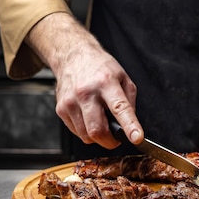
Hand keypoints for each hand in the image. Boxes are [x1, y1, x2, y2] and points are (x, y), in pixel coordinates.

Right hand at [27, 12, 143, 148]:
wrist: (73, 56)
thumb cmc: (100, 68)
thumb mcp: (123, 78)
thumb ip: (129, 102)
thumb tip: (130, 125)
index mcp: (106, 83)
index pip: (120, 108)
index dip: (130, 126)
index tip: (137, 138)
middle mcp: (86, 93)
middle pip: (97, 130)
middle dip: (110, 141)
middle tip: (116, 137)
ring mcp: (71, 102)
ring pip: (86, 136)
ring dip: (97, 136)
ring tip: (100, 120)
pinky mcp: (61, 109)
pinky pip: (76, 132)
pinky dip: (86, 130)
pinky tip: (88, 116)